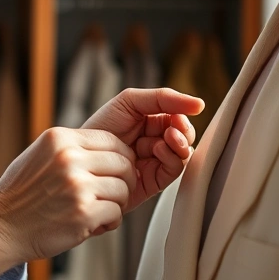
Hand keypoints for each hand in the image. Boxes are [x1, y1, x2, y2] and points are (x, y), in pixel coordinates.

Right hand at [0, 127, 137, 273]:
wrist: (0, 227)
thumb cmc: (21, 195)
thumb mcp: (41, 155)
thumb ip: (72, 148)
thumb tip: (112, 147)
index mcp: (59, 138)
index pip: (111, 139)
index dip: (120, 157)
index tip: (116, 171)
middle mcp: (69, 157)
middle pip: (123, 163)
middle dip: (123, 181)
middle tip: (112, 194)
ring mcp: (76, 185)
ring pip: (123, 188)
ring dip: (117, 203)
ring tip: (98, 210)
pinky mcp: (83, 212)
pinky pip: (116, 212)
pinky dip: (109, 221)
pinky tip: (93, 224)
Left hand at [82, 88, 203, 211]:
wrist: (78, 158)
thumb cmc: (99, 127)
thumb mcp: (130, 102)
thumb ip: (162, 98)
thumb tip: (200, 104)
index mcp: (151, 122)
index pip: (179, 118)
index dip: (183, 116)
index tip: (179, 115)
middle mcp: (156, 142)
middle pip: (186, 136)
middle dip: (184, 132)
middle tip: (173, 129)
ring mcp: (155, 162)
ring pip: (184, 154)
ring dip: (180, 145)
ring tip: (167, 138)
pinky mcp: (153, 182)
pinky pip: (174, 171)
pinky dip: (172, 159)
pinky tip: (159, 151)